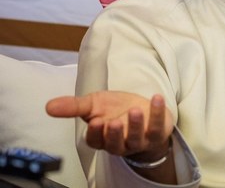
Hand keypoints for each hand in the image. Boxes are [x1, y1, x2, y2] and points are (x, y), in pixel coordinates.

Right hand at [46, 91, 173, 159]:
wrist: (143, 110)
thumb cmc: (115, 109)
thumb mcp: (94, 105)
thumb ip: (74, 106)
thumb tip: (49, 106)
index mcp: (102, 138)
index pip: (96, 141)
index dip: (96, 133)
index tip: (95, 122)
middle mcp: (120, 143)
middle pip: (115, 144)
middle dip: (114, 134)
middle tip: (113, 122)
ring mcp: (139, 140)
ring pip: (136, 137)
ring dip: (135, 124)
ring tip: (134, 110)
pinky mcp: (157, 132)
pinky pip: (157, 125)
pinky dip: (158, 112)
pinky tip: (156, 98)